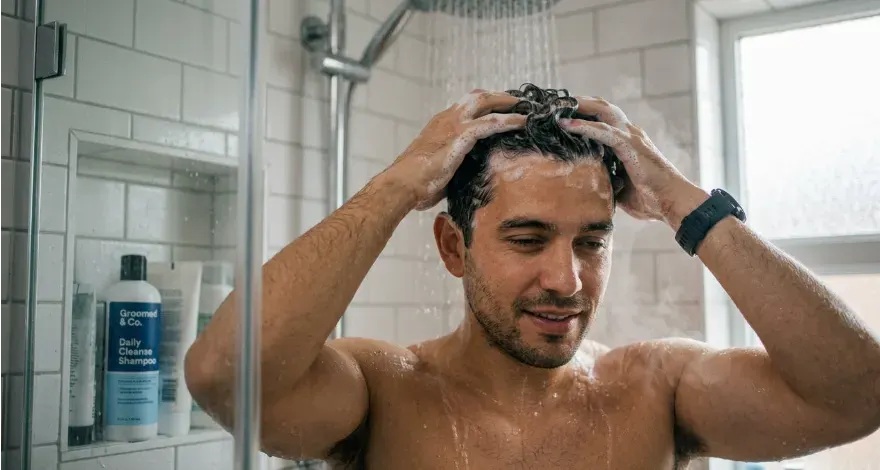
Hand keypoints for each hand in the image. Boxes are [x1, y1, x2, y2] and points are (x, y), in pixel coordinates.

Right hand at [387, 90, 526, 209]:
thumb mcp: (438, 168)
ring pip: (485, 102)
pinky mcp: (461, 136)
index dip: (485, 104)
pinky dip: (509, 120)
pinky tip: (523, 122)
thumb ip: (454, 164)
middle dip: (499, 97)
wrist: (402, 184)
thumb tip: (467, 176)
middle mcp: (447, 118)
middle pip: (478, 97)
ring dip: (507, 103)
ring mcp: (454, 125)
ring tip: (525, 107)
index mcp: (440, 124)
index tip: (501, 108)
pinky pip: (491, 123)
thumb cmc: (416, 183)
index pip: (466, 106)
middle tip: (518, 101)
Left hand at [559, 97, 707, 227]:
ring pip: (603, 111)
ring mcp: (632, 137)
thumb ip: (605, 181)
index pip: (604, 119)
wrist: (674, 203)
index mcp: (628, 141)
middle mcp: (630, 134)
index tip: (563, 111)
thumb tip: (587, 187)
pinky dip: (584, 126)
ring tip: (558, 105)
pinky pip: (604, 131)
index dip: (585, 113)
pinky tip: (567, 124)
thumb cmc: (652, 199)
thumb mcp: (620, 188)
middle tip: (558, 102)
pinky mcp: (630, 146)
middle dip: (580, 102)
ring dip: (579, 107)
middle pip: (603, 107)